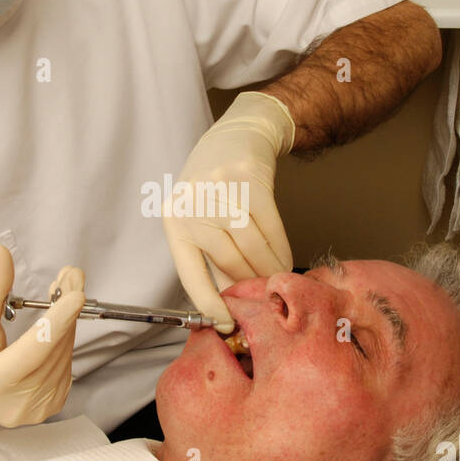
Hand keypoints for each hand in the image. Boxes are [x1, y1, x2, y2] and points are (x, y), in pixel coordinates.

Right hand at [0, 245, 85, 424]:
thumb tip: (1, 253)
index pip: (31, 352)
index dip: (56, 322)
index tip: (76, 295)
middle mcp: (15, 405)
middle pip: (52, 350)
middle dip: (66, 310)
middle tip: (70, 276)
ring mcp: (35, 410)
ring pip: (64, 355)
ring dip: (69, 321)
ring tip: (63, 293)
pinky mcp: (50, 407)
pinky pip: (66, 365)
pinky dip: (65, 339)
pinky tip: (59, 323)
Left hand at [163, 91, 295, 331]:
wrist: (238, 135)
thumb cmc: (214, 185)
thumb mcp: (200, 217)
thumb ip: (211, 257)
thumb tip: (228, 304)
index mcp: (174, 220)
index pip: (190, 273)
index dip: (209, 304)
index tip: (225, 325)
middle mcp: (194, 205)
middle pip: (229, 262)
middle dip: (250, 287)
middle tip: (263, 302)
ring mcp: (221, 191)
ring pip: (253, 248)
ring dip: (269, 271)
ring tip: (278, 283)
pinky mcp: (250, 181)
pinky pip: (272, 229)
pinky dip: (281, 251)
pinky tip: (285, 262)